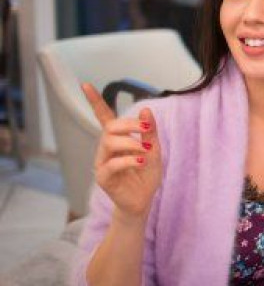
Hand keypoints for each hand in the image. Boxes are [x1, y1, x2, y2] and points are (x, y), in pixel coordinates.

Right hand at [83, 83, 161, 219]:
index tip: (85, 84)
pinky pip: (111, 164)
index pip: (103, 116)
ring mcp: (102, 162)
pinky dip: (128, 160)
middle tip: (147, 130)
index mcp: (118, 139)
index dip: (95, 100)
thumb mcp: (154, 151)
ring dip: (131, 143)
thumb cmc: (146, 175)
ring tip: (146, 151)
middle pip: (110, 127)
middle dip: (130, 124)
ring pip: (109, 142)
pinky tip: (140, 161)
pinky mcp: (103, 177)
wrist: (143, 200)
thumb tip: (146, 109)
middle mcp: (106, 148)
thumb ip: (150, 132)